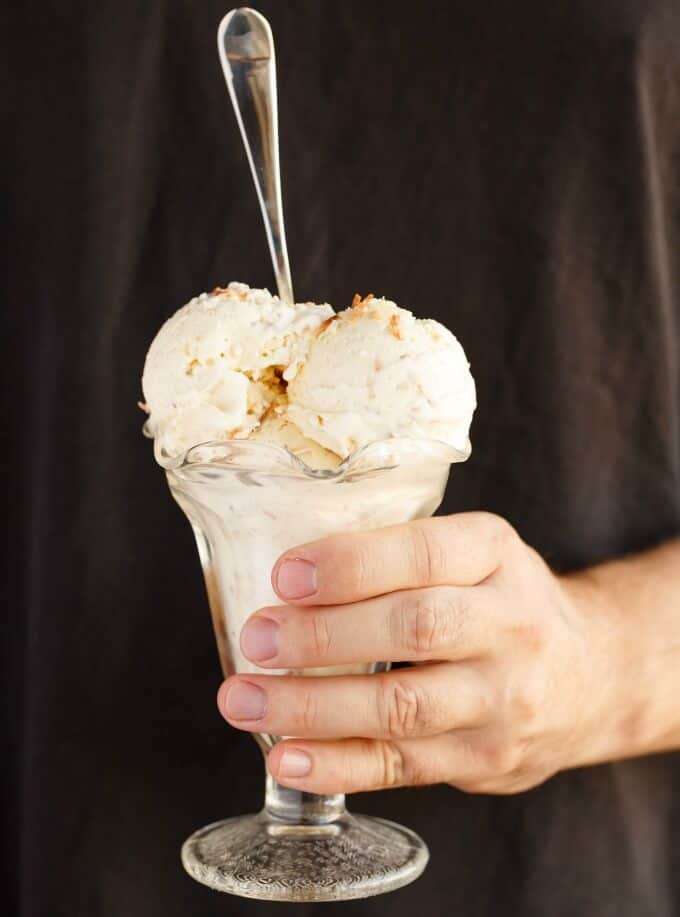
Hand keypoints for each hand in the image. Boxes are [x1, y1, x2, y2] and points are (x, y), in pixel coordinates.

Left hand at [217, 513, 616, 794]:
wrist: (591, 674)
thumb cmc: (502, 601)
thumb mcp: (473, 553)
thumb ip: (400, 557)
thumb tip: (286, 579)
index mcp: (496, 555)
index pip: (424, 553)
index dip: (350, 565)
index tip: (284, 575)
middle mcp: (511, 624)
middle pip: (414, 628)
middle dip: (323, 636)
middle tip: (257, 638)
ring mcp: (505, 698)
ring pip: (403, 706)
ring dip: (313, 707)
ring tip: (245, 700)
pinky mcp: (488, 760)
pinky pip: (403, 766)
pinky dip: (337, 764)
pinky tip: (286, 757)